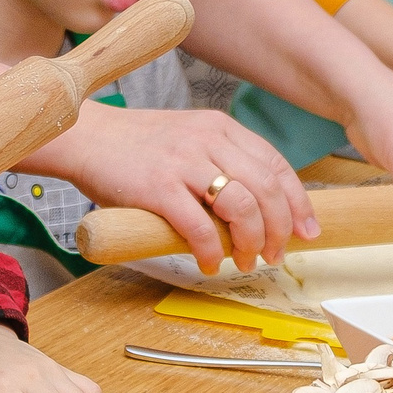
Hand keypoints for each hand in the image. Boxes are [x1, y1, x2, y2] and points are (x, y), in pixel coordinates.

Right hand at [62, 107, 314, 272]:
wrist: (84, 137)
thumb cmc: (133, 147)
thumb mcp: (186, 140)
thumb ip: (217, 161)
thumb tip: (252, 207)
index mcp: (220, 128)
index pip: (277, 166)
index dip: (298, 203)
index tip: (307, 231)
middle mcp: (208, 140)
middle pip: (267, 190)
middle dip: (280, 231)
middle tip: (275, 256)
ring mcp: (184, 162)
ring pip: (242, 208)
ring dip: (251, 243)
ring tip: (244, 262)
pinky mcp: (158, 187)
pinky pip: (199, 228)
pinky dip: (211, 253)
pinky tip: (209, 264)